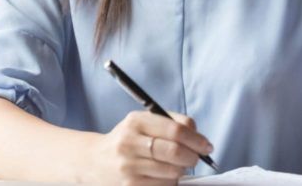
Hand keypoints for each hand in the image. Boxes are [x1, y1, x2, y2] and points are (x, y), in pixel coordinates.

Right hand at [84, 110, 213, 185]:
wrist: (94, 161)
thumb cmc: (127, 140)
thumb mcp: (143, 123)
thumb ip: (172, 122)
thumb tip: (198, 135)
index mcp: (136, 122)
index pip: (175, 130)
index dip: (196, 139)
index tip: (207, 146)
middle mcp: (129, 143)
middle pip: (176, 152)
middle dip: (193, 157)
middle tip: (195, 158)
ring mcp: (128, 167)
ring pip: (173, 172)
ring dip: (181, 171)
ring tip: (174, 166)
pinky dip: (170, 182)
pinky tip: (162, 176)